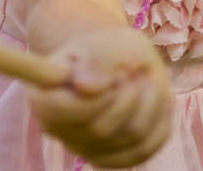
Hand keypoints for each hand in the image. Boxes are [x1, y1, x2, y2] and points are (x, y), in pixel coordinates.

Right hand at [31, 24, 172, 167]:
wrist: (117, 64)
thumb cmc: (105, 50)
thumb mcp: (103, 43)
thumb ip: (95, 60)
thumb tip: (85, 87)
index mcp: (43, 95)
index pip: (63, 111)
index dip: (99, 94)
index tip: (119, 72)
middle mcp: (56, 129)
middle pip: (102, 129)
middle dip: (131, 93)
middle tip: (134, 71)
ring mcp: (82, 148)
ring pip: (132, 137)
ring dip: (150, 102)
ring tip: (145, 81)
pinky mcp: (109, 159)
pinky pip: (145, 149)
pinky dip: (159, 122)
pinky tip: (154, 102)